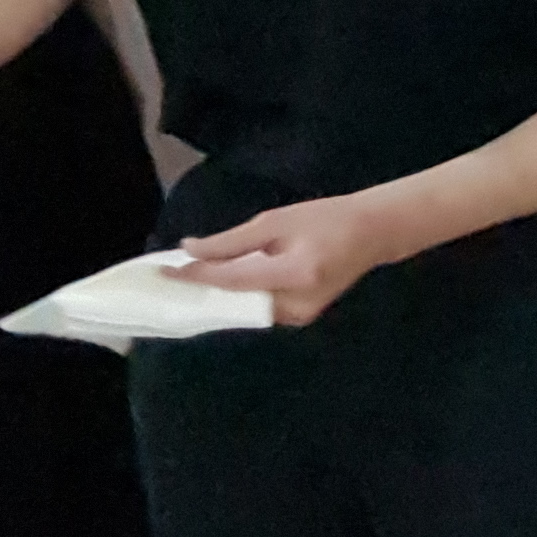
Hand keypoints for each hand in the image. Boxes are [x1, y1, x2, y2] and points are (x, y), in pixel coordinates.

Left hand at [173, 192, 419, 326]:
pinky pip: (258, 309)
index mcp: (295, 275)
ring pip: (244, 309)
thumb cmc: (327, 218)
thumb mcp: (277, 221)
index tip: (163, 271)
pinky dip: (238, 296)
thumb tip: (190, 251)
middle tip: (171, 277)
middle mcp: (297, 305)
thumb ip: (232, 241)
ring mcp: (299, 316)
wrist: (372, 233)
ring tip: (192, 279)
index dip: (195, 276)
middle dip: (201, 290)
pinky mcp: (300, 317)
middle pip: (234, 303)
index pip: (232, 281)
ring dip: (218, 295)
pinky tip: (223, 284)